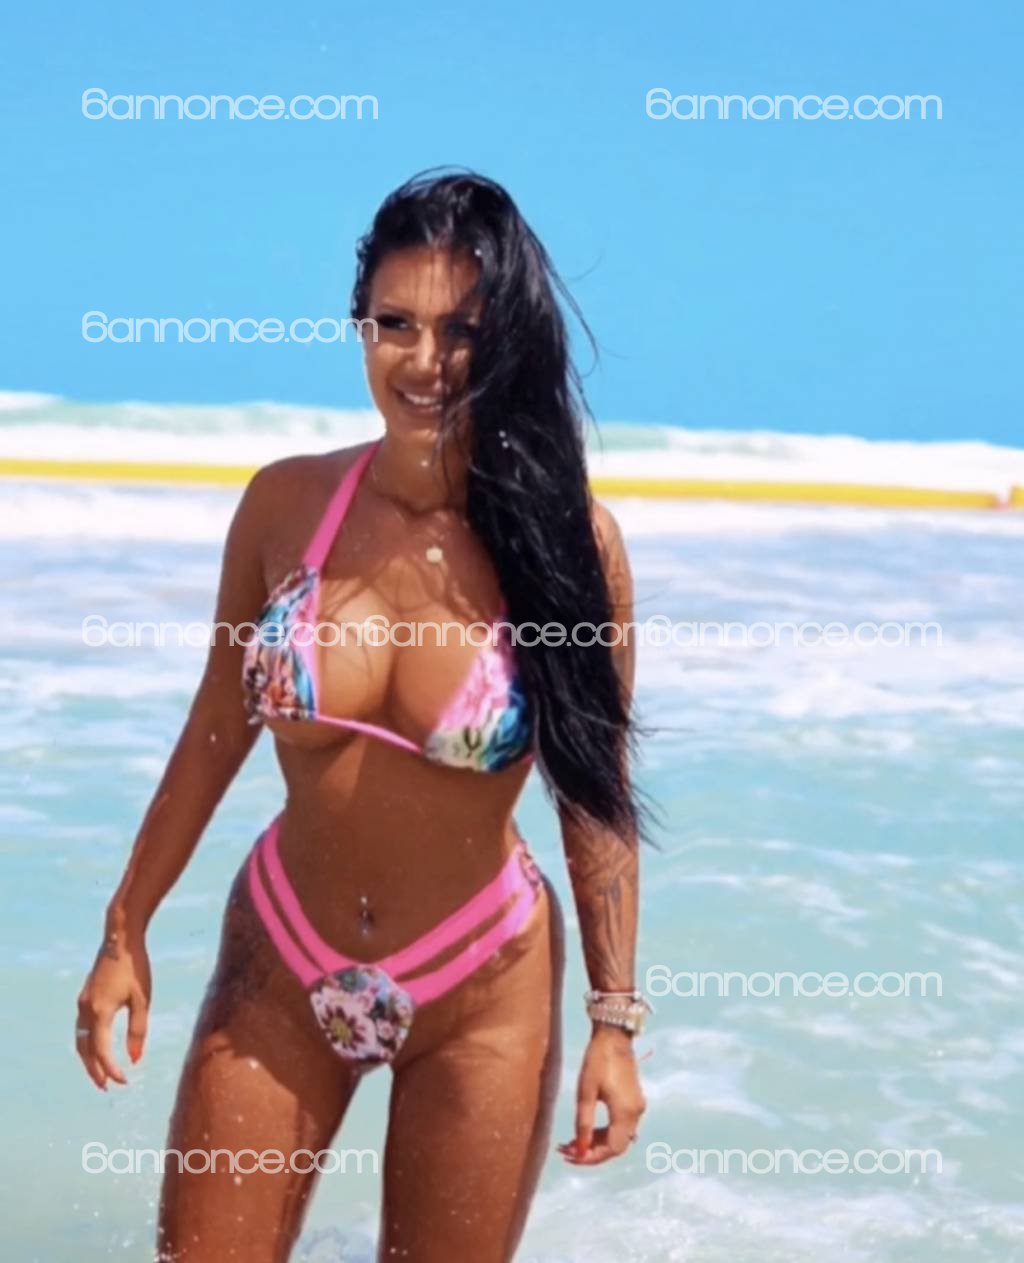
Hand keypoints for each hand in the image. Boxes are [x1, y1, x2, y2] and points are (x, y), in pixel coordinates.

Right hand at [75, 930, 150, 1089]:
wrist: (120, 938)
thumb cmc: (136, 966)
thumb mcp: (142, 999)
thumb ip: (138, 1030)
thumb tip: (135, 1059)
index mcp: (100, 1012)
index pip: (102, 1051)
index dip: (112, 1069)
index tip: (124, 1082)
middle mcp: (85, 1010)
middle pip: (85, 1050)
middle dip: (95, 1070)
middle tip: (107, 1087)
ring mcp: (82, 1003)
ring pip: (80, 1040)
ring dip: (89, 1059)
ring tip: (101, 1073)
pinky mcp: (85, 996)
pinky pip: (82, 1028)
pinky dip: (88, 1044)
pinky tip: (99, 1047)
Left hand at [557, 1025, 646, 1164]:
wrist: (614, 1037)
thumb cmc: (597, 1061)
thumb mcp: (585, 1092)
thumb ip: (583, 1122)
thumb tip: (579, 1149)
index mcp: (625, 1113)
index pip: (612, 1149)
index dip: (592, 1157)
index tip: (571, 1157)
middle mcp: (636, 1114)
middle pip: (616, 1146)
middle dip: (592, 1152)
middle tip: (568, 1151)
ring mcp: (637, 1108)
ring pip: (618, 1137)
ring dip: (597, 1143)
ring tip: (573, 1141)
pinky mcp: (634, 1102)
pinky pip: (620, 1126)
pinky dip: (604, 1133)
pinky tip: (587, 1130)